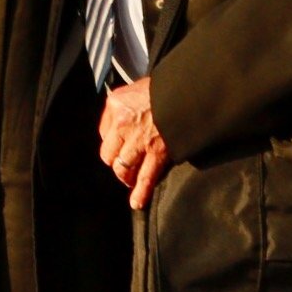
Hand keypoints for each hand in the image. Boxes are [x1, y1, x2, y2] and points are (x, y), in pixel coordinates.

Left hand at [97, 78, 170, 210]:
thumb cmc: (163, 89)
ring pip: (123, 169)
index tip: (119, 144)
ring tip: (129, 181)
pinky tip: (137, 202)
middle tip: (123, 165)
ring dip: (126, 177)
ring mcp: (139, 141)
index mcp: (116, 105)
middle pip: (109, 154)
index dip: (112, 141)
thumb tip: (116, 122)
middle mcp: (123, 124)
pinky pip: (145, 177)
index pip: (104, 132)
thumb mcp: (134, 89)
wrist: (187, 92)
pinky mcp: (157, 153)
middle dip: (116, 162)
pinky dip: (141, 192)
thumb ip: (123, 106)